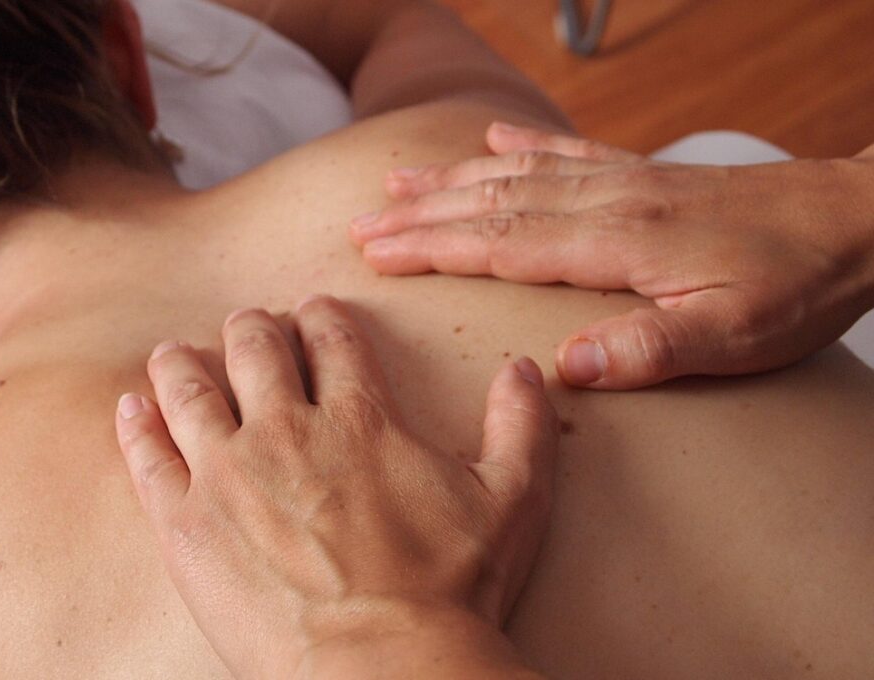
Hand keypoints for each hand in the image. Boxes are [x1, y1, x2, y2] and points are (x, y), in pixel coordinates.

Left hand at [114, 296, 557, 679]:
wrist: (383, 667)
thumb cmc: (450, 590)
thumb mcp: (512, 501)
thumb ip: (521, 426)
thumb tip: (528, 369)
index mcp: (358, 417)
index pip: (331, 338)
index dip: (321, 317)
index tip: (312, 312)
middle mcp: (285, 429)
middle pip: (253, 348)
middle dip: (251, 329)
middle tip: (248, 329)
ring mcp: (227, 472)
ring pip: (189, 387)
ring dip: (182, 362)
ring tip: (175, 354)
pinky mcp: (185, 521)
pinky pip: (148, 454)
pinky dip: (136, 422)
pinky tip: (132, 405)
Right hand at [350, 122, 873, 388]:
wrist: (863, 219)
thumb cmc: (800, 282)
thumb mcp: (737, 333)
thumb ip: (650, 346)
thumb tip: (563, 365)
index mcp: (618, 242)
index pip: (503, 243)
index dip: (433, 246)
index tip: (376, 251)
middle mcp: (608, 202)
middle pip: (493, 203)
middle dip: (421, 214)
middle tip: (362, 223)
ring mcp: (624, 181)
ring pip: (518, 175)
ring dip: (452, 180)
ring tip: (397, 181)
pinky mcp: (644, 175)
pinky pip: (568, 152)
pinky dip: (521, 146)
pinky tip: (491, 139)